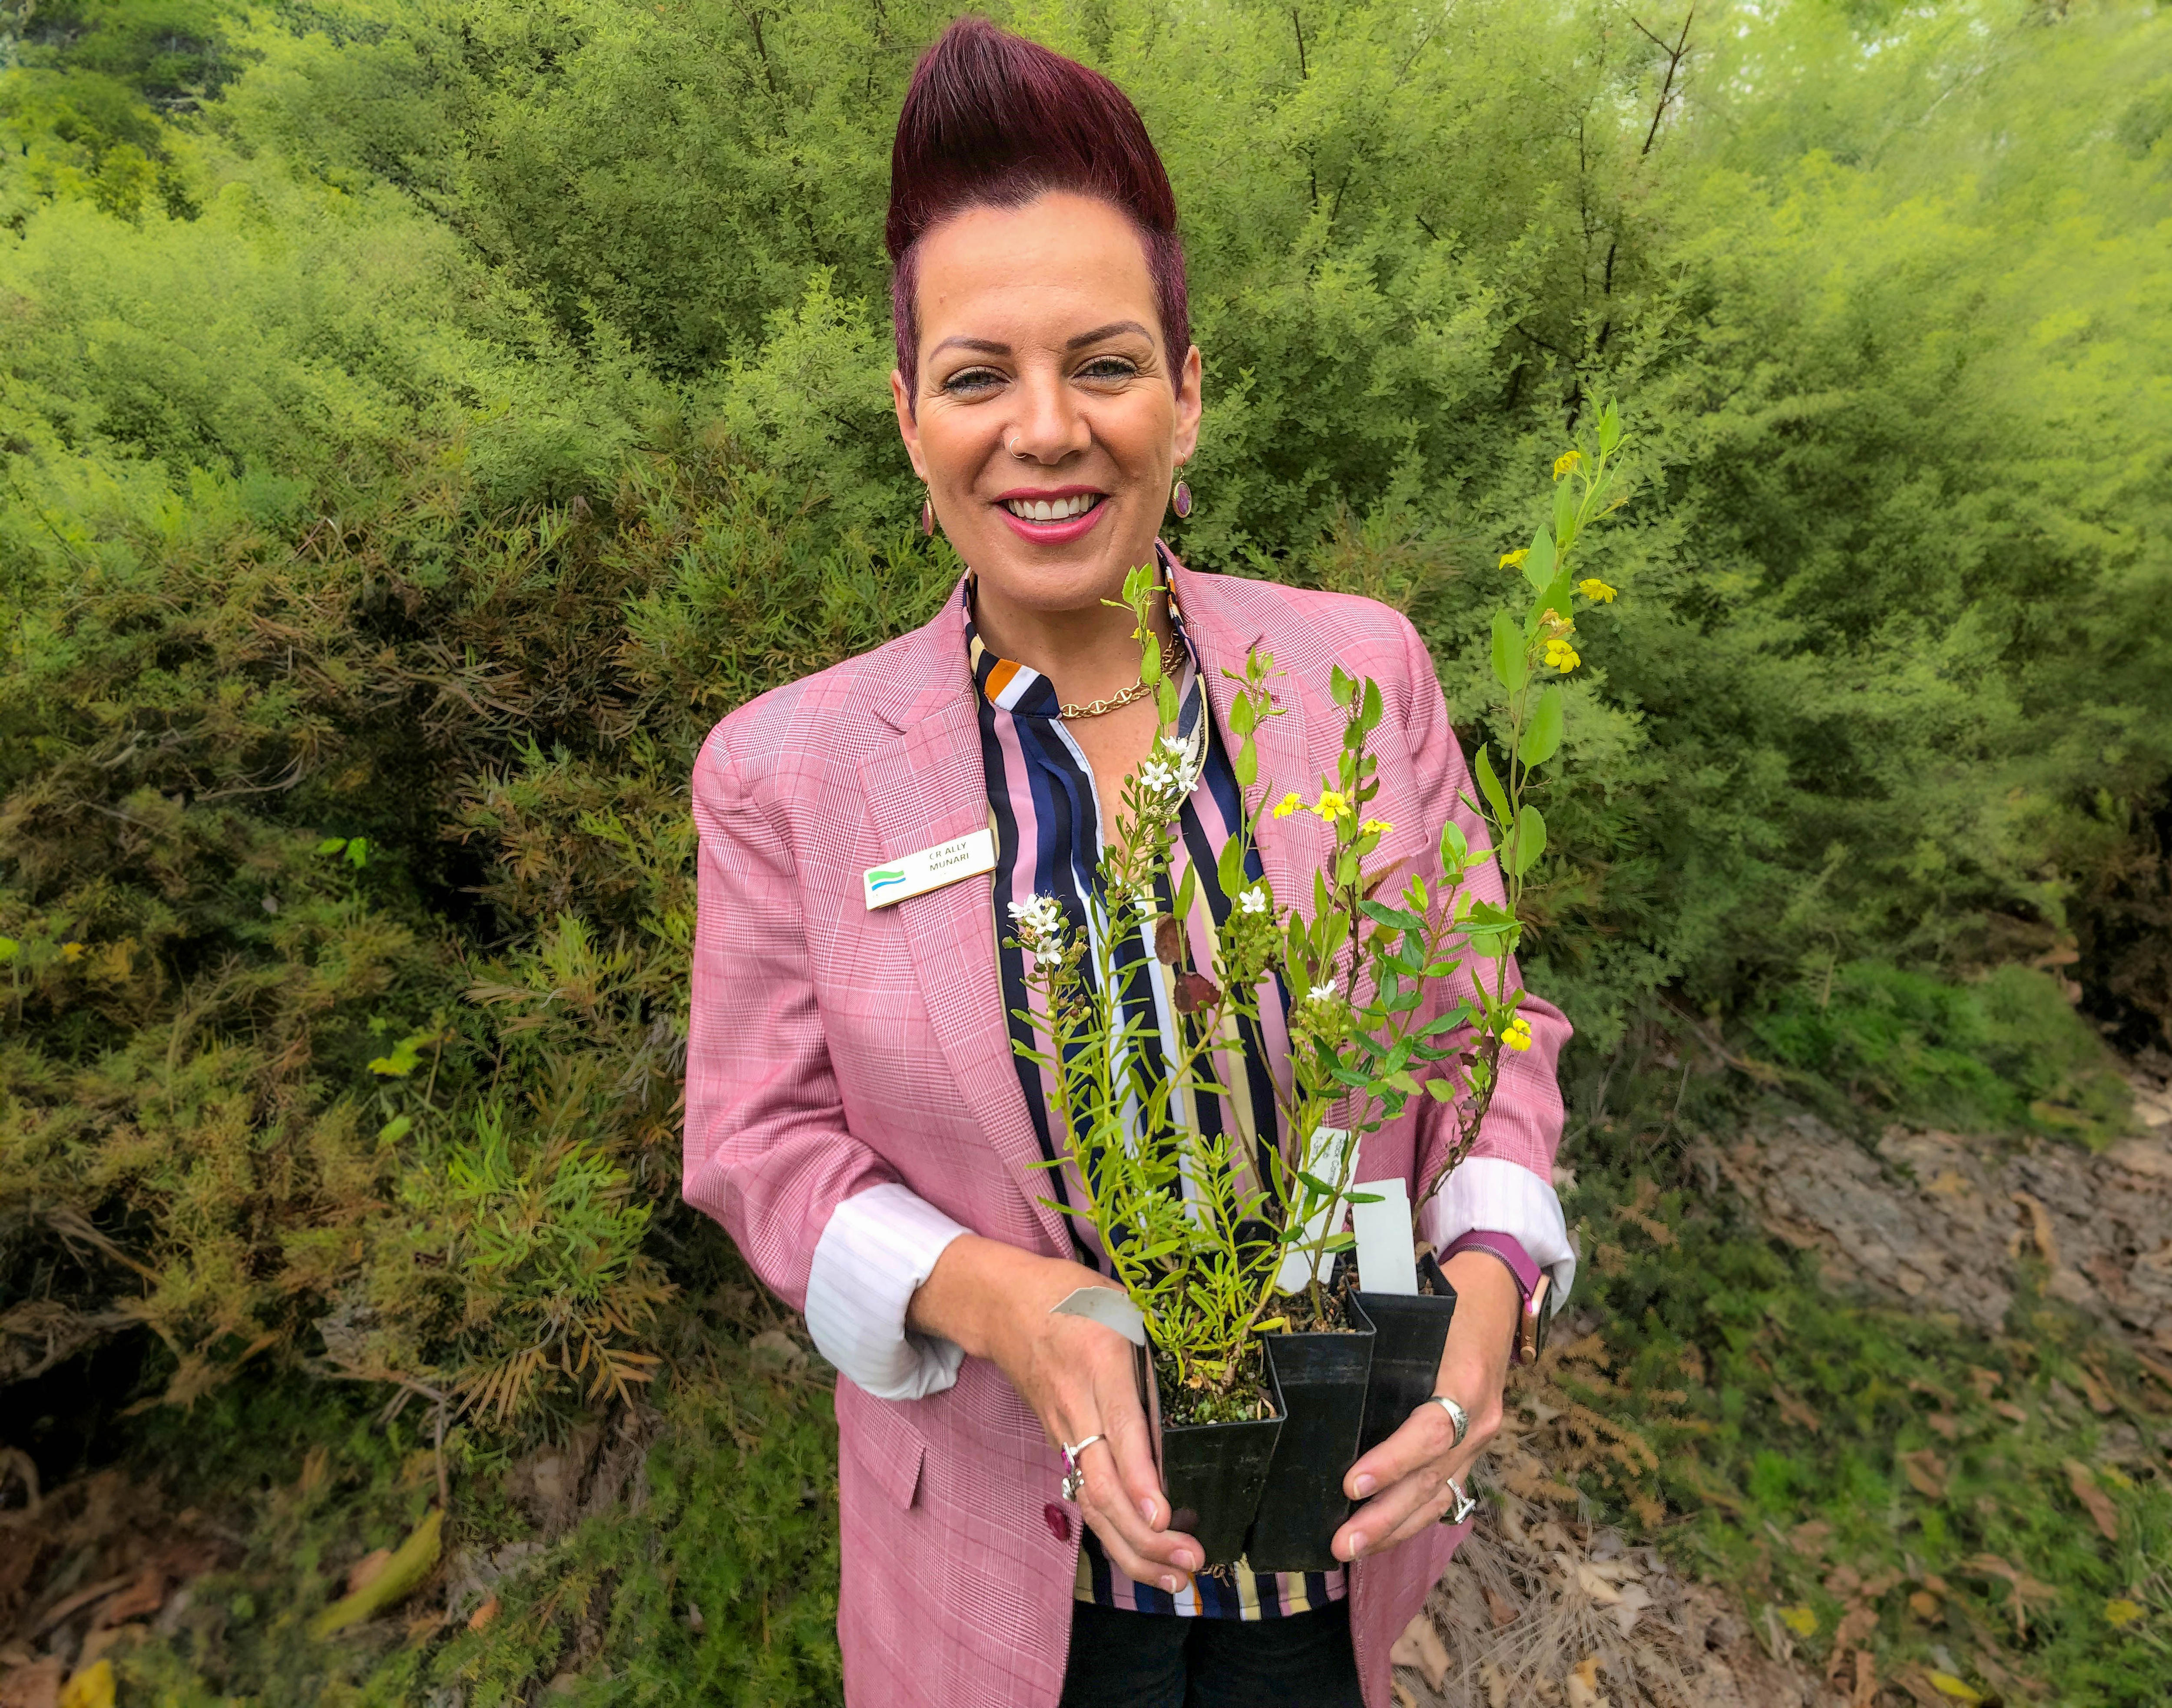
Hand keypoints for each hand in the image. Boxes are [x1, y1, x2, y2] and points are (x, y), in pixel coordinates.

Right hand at [907, 1235, 1202, 1591]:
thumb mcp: (1124, 1304)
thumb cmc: (1075, 1298)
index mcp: (1100, 1364)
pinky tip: (1148, 1556)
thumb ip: (1157, 1347)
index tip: (1164, 1515)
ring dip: (1133, 1548)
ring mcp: (1064, 1432)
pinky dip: (1117, 1532)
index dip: (1141, 1477)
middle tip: (1190, 1560)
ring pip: (1092, 1503)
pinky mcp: (1060, 1445)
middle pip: (1103, 1486)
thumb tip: (1203, 1389)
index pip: (1120, 1430)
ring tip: (1176, 1577)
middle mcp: (1078, 1407)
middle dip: (1146, 1535)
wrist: (1005, 1305)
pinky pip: (1086, 1495)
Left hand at [1331, 1249, 1519, 1560]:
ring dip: (1395, 1529)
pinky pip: (1445, 1492)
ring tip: (1351, 1551)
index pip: (1430, 1433)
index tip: (1352, 1484)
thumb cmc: (1452, 1294)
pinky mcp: (1475, 1448)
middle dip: (1384, 1518)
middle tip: (1340, 1545)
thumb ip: (1386, 1343)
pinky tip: (1380, 1538)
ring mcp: (1481, 1439)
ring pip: (1439, 1497)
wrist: (1501, 1292)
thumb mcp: (1423, 1309)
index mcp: (1464, 1381)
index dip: (1392, 1462)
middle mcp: (1479, 1419)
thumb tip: (1322, 1368)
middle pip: (1431, 1479)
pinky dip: (1412, 1518)